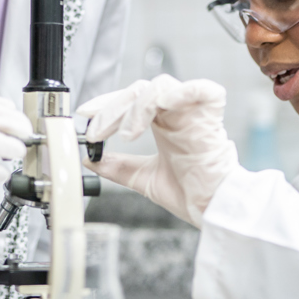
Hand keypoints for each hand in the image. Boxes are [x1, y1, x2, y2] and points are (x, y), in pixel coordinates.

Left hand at [79, 74, 239, 227]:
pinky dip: (181, 92)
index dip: (106, 103)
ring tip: (127, 134)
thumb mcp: (144, 178)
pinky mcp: (211, 117)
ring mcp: (194, 113)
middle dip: (113, 108)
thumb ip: (118, 167)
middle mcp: (177, 113)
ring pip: (161, 87)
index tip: (85, 115)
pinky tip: (163, 105)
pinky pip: (202, 90)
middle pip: (140, 90)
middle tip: (98, 132)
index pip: (131, 99)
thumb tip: (91, 159)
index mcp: (163, 123)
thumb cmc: (190, 195)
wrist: (212, 211)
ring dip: (137, 106)